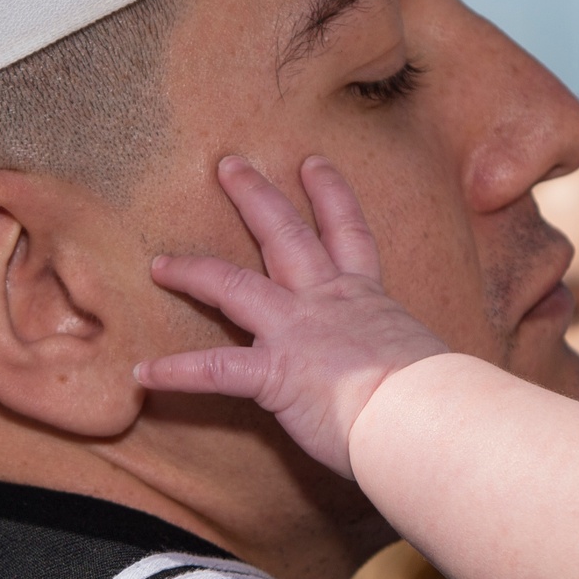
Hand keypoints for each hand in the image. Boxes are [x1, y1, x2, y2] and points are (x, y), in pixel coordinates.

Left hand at [137, 156, 448, 476]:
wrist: (426, 414)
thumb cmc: (435, 399)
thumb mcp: (423, 362)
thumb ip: (402, 359)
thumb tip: (413, 379)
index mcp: (367, 299)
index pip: (348, 234)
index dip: (329, 195)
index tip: (313, 163)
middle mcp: (328, 303)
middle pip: (284, 235)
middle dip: (253, 197)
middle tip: (228, 165)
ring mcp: (297, 333)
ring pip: (234, 285)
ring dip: (193, 271)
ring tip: (159, 263)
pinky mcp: (276, 374)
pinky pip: (213, 370)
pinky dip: (176, 372)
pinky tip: (144, 373)